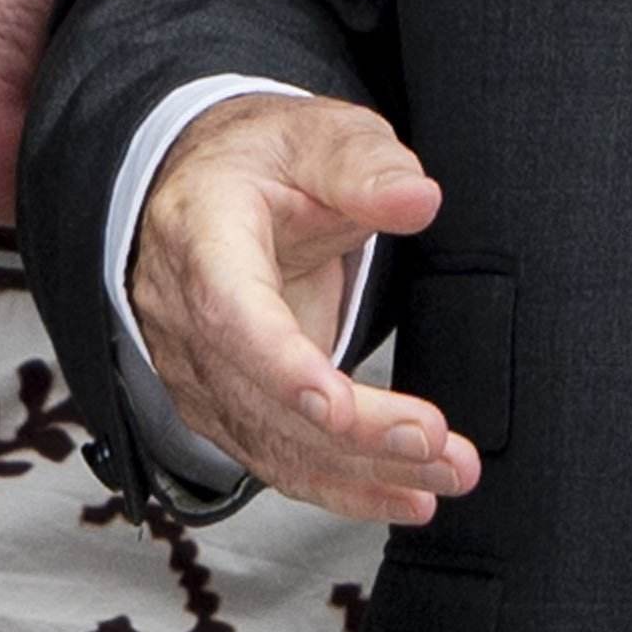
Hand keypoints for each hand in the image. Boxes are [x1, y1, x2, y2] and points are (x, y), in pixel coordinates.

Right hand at [126, 92, 477, 525]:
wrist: (208, 189)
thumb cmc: (263, 160)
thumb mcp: (315, 136)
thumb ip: (363, 166)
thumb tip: (415, 199)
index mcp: (199, 236)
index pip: (228, 312)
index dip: (279, 365)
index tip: (336, 405)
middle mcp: (183, 314)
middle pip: (260, 395)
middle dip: (354, 433)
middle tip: (436, 442)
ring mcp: (197, 369)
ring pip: (272, 440)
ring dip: (363, 468)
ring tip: (448, 474)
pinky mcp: (224, 403)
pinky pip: (277, 458)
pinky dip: (343, 485)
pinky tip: (405, 496)